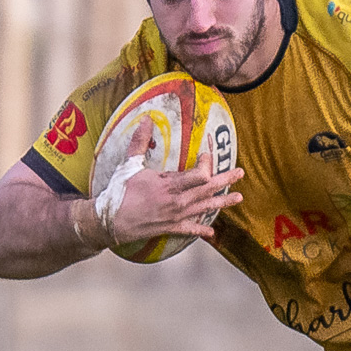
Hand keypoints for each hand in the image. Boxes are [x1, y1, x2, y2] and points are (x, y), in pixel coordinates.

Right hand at [105, 118, 243, 245]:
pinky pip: (190, 229)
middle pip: (208, 191)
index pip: (199, 175)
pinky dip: (201, 229)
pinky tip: (211, 231)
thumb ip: (140, 142)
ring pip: (205, 209)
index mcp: (169, 185)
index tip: (207, 154)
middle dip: (226, 180)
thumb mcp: (130, 164)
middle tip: (241, 173)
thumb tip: (146, 119)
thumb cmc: (119, 191)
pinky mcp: (170, 227)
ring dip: (223, 203)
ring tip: (239, 198)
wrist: (109, 221)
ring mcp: (175, 216)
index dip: (208, 164)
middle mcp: (177, 201)